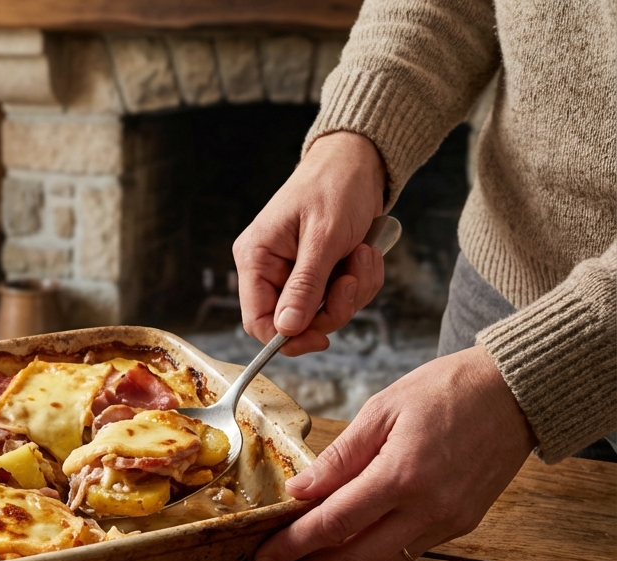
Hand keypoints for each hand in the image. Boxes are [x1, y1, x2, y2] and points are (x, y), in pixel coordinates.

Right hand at [233, 131, 387, 355]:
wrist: (359, 162)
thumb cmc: (335, 186)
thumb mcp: (323, 237)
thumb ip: (304, 286)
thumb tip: (286, 329)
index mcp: (256, 258)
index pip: (257, 320)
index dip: (287, 337)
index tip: (321, 338)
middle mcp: (271, 269)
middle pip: (295, 322)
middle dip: (333, 307)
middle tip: (351, 279)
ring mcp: (296, 272)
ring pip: (323, 312)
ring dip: (353, 291)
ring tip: (362, 255)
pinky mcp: (320, 271)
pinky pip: (341, 297)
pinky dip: (361, 281)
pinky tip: (364, 254)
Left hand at [255, 346, 536, 560]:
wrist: (517, 393)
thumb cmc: (447, 390)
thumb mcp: (382, 410)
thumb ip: (340, 456)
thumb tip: (300, 491)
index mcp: (401, 475)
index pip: (333, 524)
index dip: (293, 546)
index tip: (264, 557)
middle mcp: (427, 508)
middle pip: (355, 560)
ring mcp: (448, 521)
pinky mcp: (462, 524)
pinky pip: (407, 552)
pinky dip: (372, 560)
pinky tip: (346, 557)